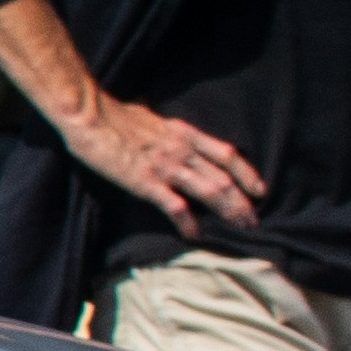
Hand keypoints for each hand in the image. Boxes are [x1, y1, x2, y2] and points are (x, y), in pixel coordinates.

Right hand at [66, 92, 264, 240]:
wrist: (90, 115)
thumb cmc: (113, 115)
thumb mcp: (152, 119)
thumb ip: (166, 132)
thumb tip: (169, 137)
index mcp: (185, 133)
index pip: (227, 154)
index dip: (248, 174)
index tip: (260, 190)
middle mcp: (183, 150)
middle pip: (225, 178)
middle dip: (243, 202)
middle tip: (253, 221)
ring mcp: (166, 167)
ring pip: (210, 192)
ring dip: (229, 212)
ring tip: (240, 228)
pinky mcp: (147, 182)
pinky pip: (176, 207)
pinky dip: (189, 223)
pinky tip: (195, 235)